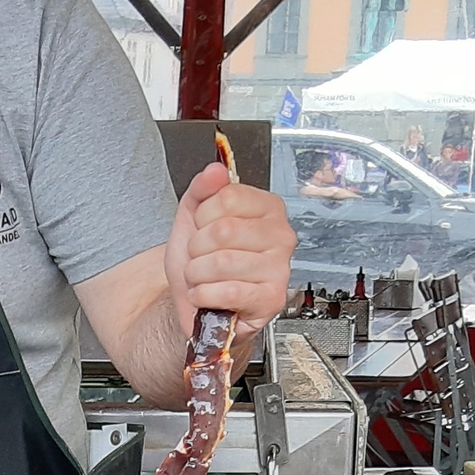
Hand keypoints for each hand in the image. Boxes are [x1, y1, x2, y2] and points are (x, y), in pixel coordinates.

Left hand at [163, 161, 295, 342]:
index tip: (204, 228)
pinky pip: (227, 291)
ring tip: (204, 278)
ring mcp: (279, 269)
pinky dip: (204, 296)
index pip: (228, 196)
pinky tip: (207, 296)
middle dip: (197, 248)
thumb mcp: (193, 218)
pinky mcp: (271, 299)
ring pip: (222, 262)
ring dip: (197, 274)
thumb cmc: (202, 262)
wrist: (198, 304)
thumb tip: (216, 171)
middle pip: (224, 230)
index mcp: (267, 209)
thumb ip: (202, 189)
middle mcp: (280, 236)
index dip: (203, 215)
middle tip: (201, 258)